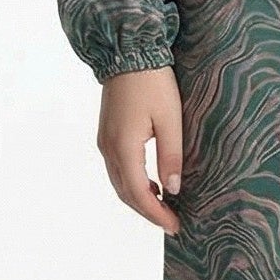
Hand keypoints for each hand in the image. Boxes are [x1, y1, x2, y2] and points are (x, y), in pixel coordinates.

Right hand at [97, 67, 183, 233]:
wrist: (127, 53)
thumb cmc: (152, 83)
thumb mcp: (170, 119)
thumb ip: (171, 156)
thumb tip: (173, 190)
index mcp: (124, 147)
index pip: (139, 193)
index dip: (156, 214)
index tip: (175, 226)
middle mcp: (109, 148)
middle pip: (125, 193)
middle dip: (148, 212)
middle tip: (171, 223)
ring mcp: (104, 141)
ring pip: (119, 182)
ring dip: (139, 199)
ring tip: (164, 207)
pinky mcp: (107, 134)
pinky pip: (118, 169)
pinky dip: (133, 183)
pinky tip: (152, 184)